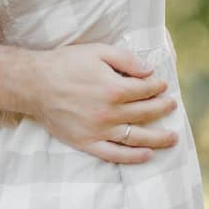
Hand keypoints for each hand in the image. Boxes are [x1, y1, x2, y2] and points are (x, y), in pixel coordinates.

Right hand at [30, 45, 178, 164]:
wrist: (35, 84)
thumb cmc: (66, 63)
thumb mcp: (97, 51)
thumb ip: (126, 60)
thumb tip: (150, 70)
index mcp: (113, 88)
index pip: (145, 90)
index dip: (157, 87)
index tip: (163, 85)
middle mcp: (110, 113)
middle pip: (145, 113)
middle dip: (162, 108)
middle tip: (172, 106)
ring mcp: (99, 130)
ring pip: (136, 137)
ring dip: (158, 138)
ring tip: (173, 137)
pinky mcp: (87, 143)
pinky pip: (115, 154)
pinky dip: (133, 157)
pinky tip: (147, 155)